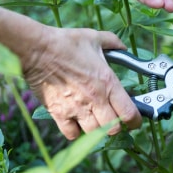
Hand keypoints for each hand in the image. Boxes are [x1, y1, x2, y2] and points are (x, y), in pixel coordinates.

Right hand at [23, 26, 140, 138]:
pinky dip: (76, 131)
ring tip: (94, 119)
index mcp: (107, 82)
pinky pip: (72, 134)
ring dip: (97, 129)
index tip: (135, 121)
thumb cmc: (65, 43)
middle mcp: (95, 99)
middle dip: (116, 127)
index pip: (129, 113)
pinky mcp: (58, 113)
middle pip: (113, 129)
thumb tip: (123, 47)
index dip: (135, 121)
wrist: (37, 49)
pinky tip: (76, 121)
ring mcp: (76, 108)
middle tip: (113, 120)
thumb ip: (113, 43)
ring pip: (94, 134)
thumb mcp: (95, 38)